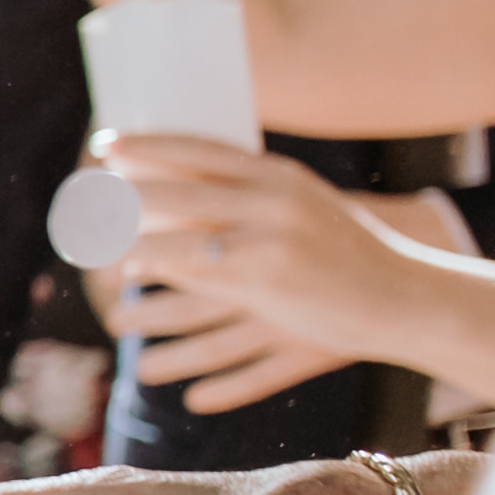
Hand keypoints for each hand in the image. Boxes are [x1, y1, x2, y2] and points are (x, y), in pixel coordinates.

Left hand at [97, 137, 407, 407]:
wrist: (411, 295)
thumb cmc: (344, 248)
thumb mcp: (298, 204)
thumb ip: (242, 197)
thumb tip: (162, 190)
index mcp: (281, 178)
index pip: (203, 151)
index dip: (149, 146)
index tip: (104, 146)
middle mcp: (277, 209)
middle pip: (181, 200)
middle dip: (125, 206)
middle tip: (83, 214)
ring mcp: (278, 254)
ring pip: (184, 261)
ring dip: (136, 274)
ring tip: (109, 293)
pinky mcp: (281, 304)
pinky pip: (211, 317)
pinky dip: (176, 329)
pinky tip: (148, 348)